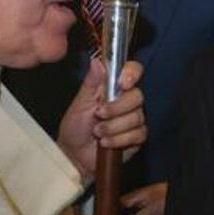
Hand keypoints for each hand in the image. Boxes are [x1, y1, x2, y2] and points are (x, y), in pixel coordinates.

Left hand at [58, 59, 145, 176]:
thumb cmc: (76, 127)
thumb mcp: (80, 102)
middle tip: (99, 114)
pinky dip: (119, 139)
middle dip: (116, 108)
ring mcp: (135, 118)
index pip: (133, 71)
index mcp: (114, 87)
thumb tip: (97, 61)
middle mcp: (127, 100)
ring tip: (98, 132)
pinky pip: (137, 134)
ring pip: (136, 117)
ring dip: (113, 127)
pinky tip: (106, 143)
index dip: (132, 74)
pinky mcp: (138, 136)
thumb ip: (91, 83)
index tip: (123, 83)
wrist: (75, 154)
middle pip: (137, 96)